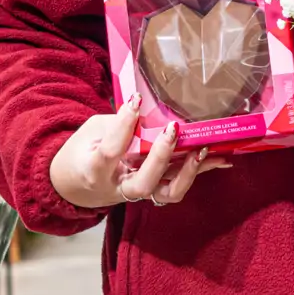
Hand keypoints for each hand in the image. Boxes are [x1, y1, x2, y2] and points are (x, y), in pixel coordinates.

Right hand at [50, 94, 229, 207]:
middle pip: (144, 183)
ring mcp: (137, 193)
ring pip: (166, 194)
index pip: (110, 151)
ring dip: (189, 172)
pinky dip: (199, 172)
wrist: (73, 184)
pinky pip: (177, 187)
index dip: (123, 126)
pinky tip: (220, 158)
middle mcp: (118, 187)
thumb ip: (116, 123)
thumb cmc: (81, 152)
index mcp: (94, 170)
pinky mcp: (153, 191)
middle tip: (173, 129)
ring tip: (203, 148)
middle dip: (162, 156)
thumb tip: (146, 108)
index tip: (136, 101)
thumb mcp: (90, 131)